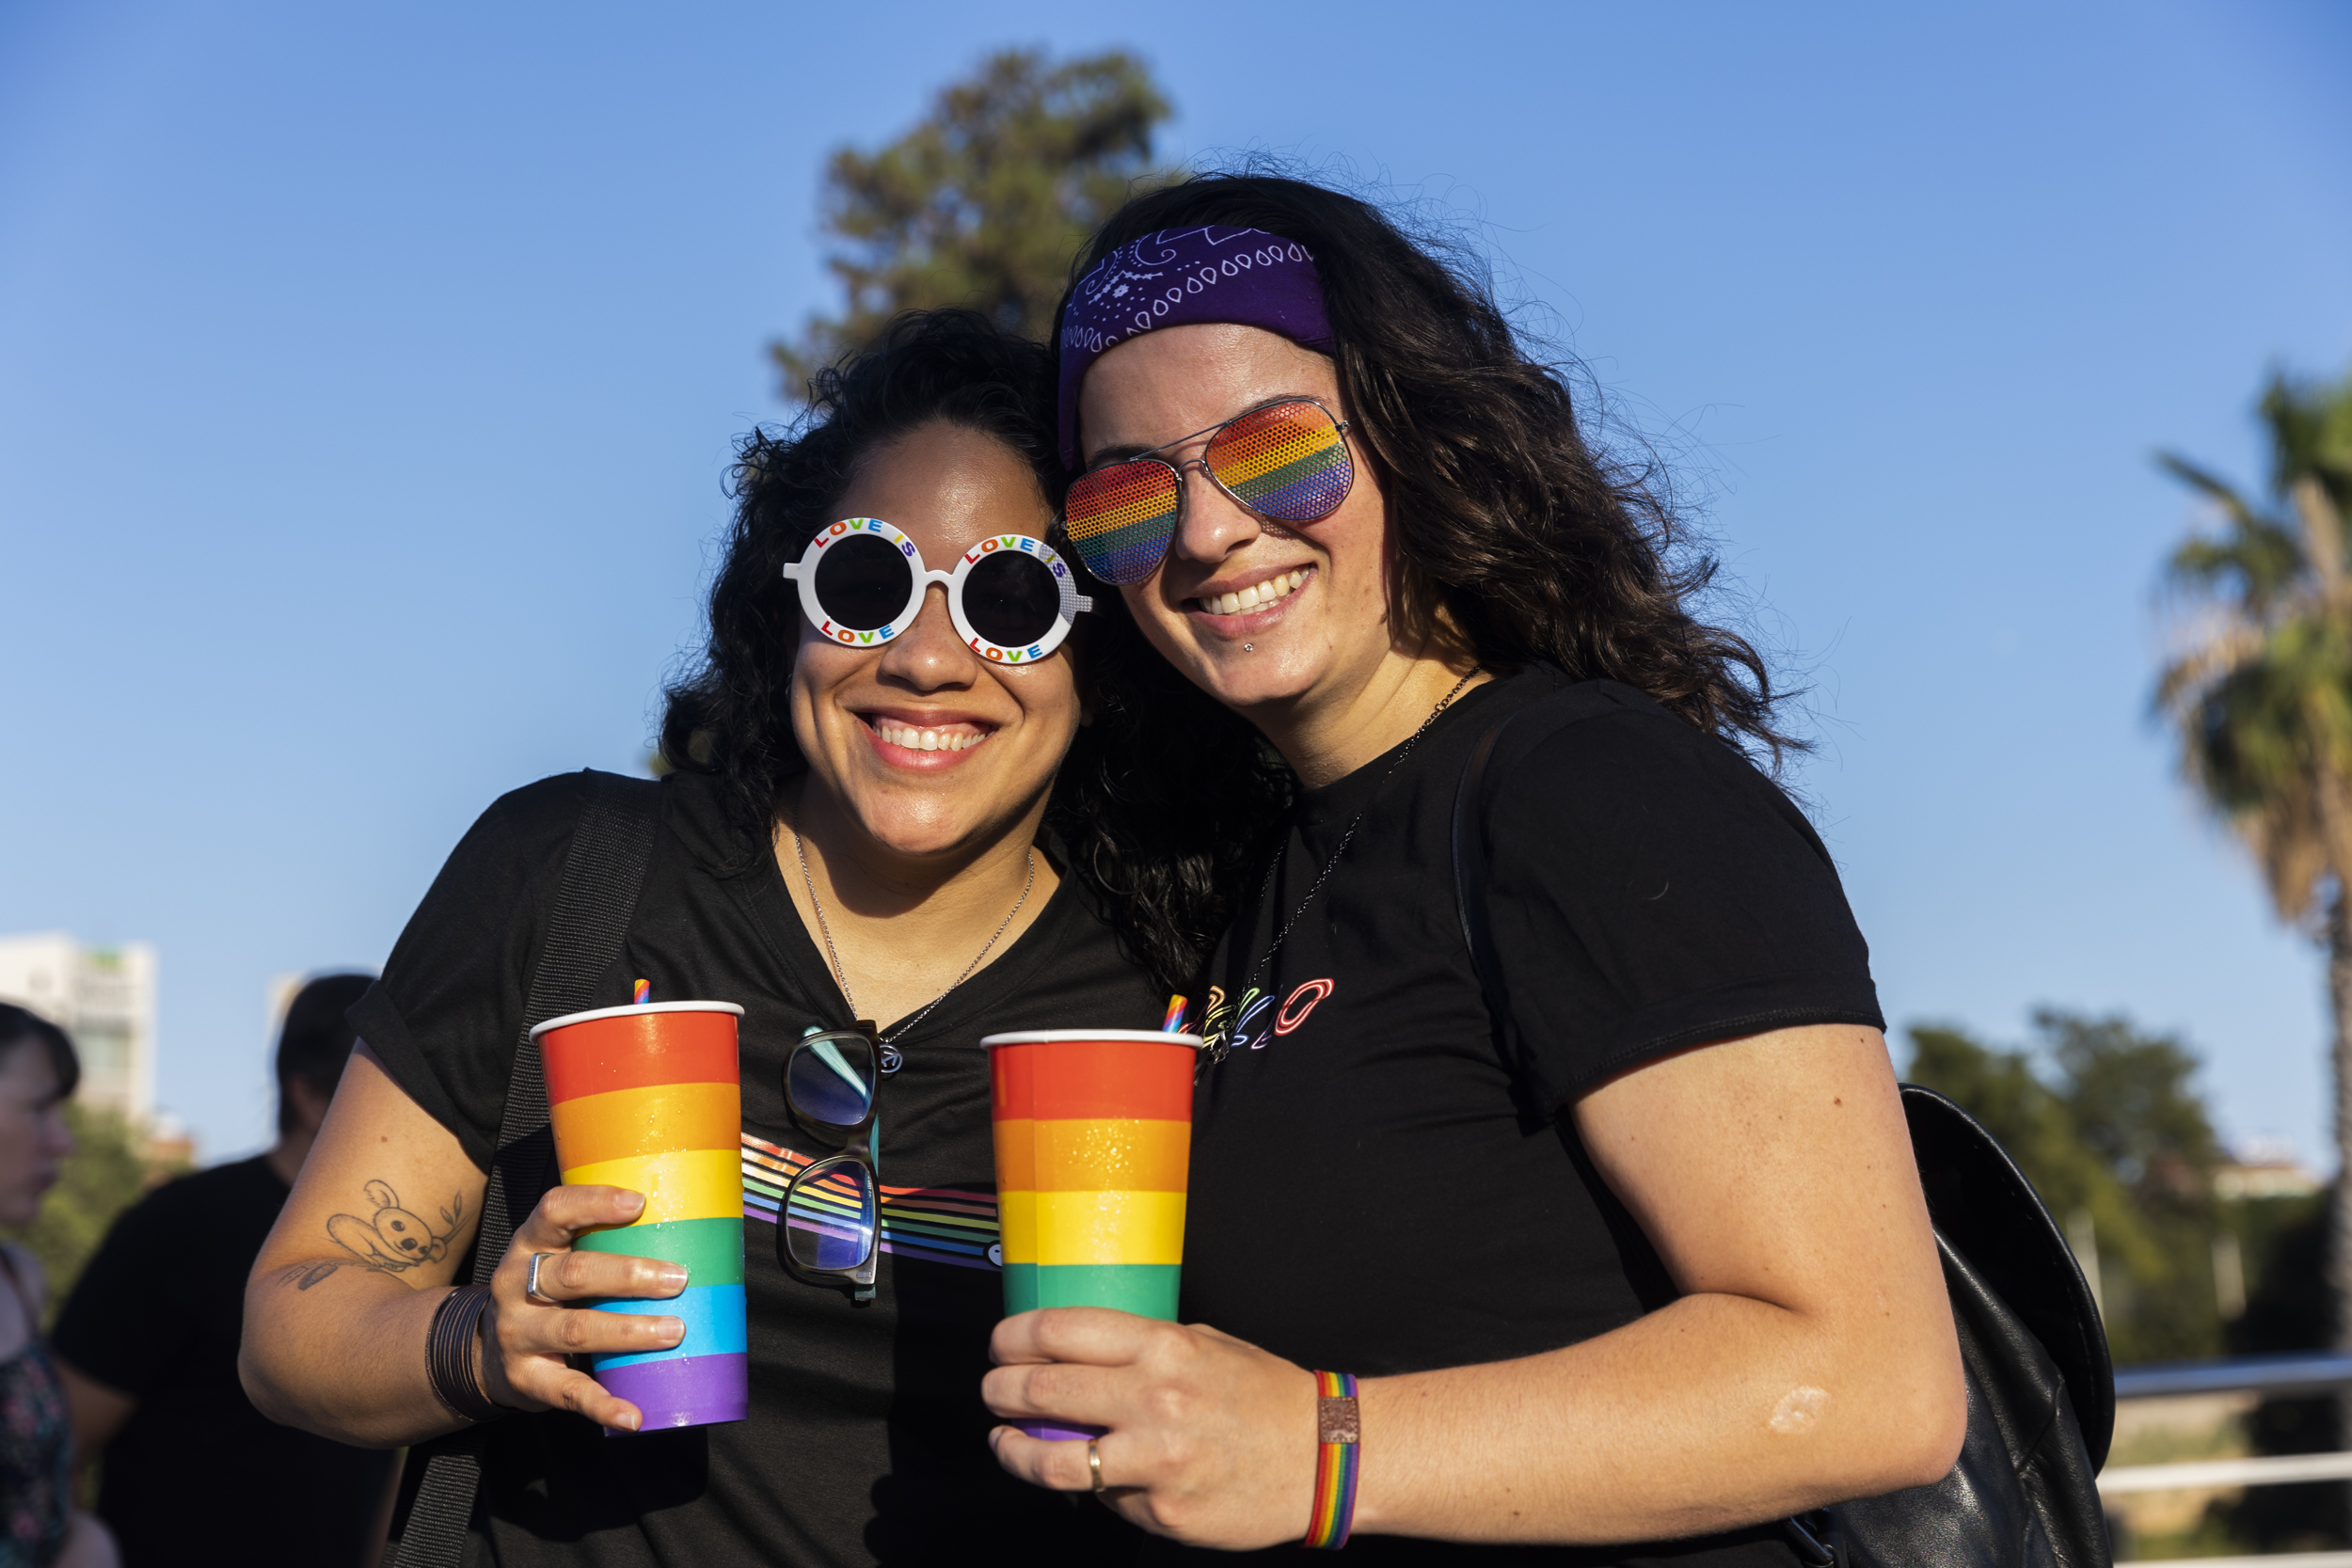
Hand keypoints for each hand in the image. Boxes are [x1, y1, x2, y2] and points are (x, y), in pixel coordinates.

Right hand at [478, 1184, 686, 1431]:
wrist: (484, 1353)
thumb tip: (688, 1228)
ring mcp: (518, 1334)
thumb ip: (599, 1243)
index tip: (640, 1202)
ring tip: (675, 1332)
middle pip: (573, 1274)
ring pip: (575, 1328)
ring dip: (629, 1331)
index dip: (594, 1202)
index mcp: (530, 1244)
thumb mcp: (556, 1258)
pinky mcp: (527, 1378)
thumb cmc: (546, 1294)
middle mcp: (516, 1285)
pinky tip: (634, 1415)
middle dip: (629, 1275)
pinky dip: (604, 1405)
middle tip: (678, 1279)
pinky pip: (568, 1392)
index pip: (554, 1210)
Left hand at [983, 1308, 1319, 1548]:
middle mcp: (1155, 1401)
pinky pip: (1103, 1497)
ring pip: (1051, 1460)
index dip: (1014, 1337)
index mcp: (1164, 1348)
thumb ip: (1141, 1348)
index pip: (1060, 1332)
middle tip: (992, 1391)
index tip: (1000, 1345)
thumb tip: (1074, 1353)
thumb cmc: (1262, 1395)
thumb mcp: (1205, 1344)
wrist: (1323, 1458)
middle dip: (1000, 1390)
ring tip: (1005, 1441)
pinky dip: (1088, 1485)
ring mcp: (1156, 1462)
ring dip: (1013, 1449)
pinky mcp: (1162, 1512)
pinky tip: (1089, 1474)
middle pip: (1043, 1391)